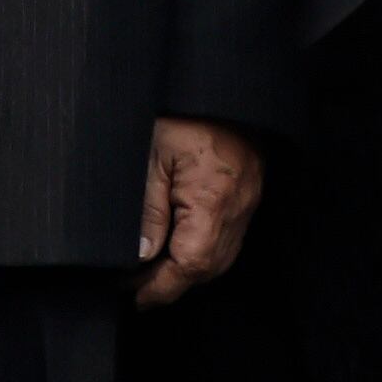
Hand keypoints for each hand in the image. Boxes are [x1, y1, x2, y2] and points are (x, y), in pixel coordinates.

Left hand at [135, 117, 264, 307]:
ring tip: (153, 271)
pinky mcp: (248, 195)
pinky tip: (180, 246)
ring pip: (220, 258)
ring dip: (187, 270)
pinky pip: (228, 238)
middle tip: (135, 287)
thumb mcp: (152, 158)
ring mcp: (246, 204)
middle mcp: (236, 209)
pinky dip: (203, 250)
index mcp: (212, 201)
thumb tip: (140, 256)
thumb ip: (148, 210)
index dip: (159, 286)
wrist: (220, 86)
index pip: (189, 264)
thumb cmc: (185, 115)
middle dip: (171, 283)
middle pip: (207, 268)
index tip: (133, 295)